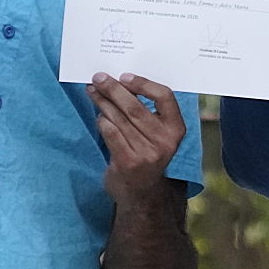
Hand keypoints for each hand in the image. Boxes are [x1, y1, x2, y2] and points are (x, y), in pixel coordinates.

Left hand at [90, 73, 185, 197]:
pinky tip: (99, 116)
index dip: (143, 83)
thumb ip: (147, 110)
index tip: (124, 76)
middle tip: (98, 78)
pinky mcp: (129, 162)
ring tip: (92, 91)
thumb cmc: (145, 153)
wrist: (141, 192)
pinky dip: (102, 121)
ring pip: (119, 118)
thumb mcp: (156, 134)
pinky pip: (110, 132)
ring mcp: (147, 154)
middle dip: (113, 89)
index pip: (165, 96)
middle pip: (135, 106)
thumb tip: (120, 81)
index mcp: (176, 129)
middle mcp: (165, 141)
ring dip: (102, 102)